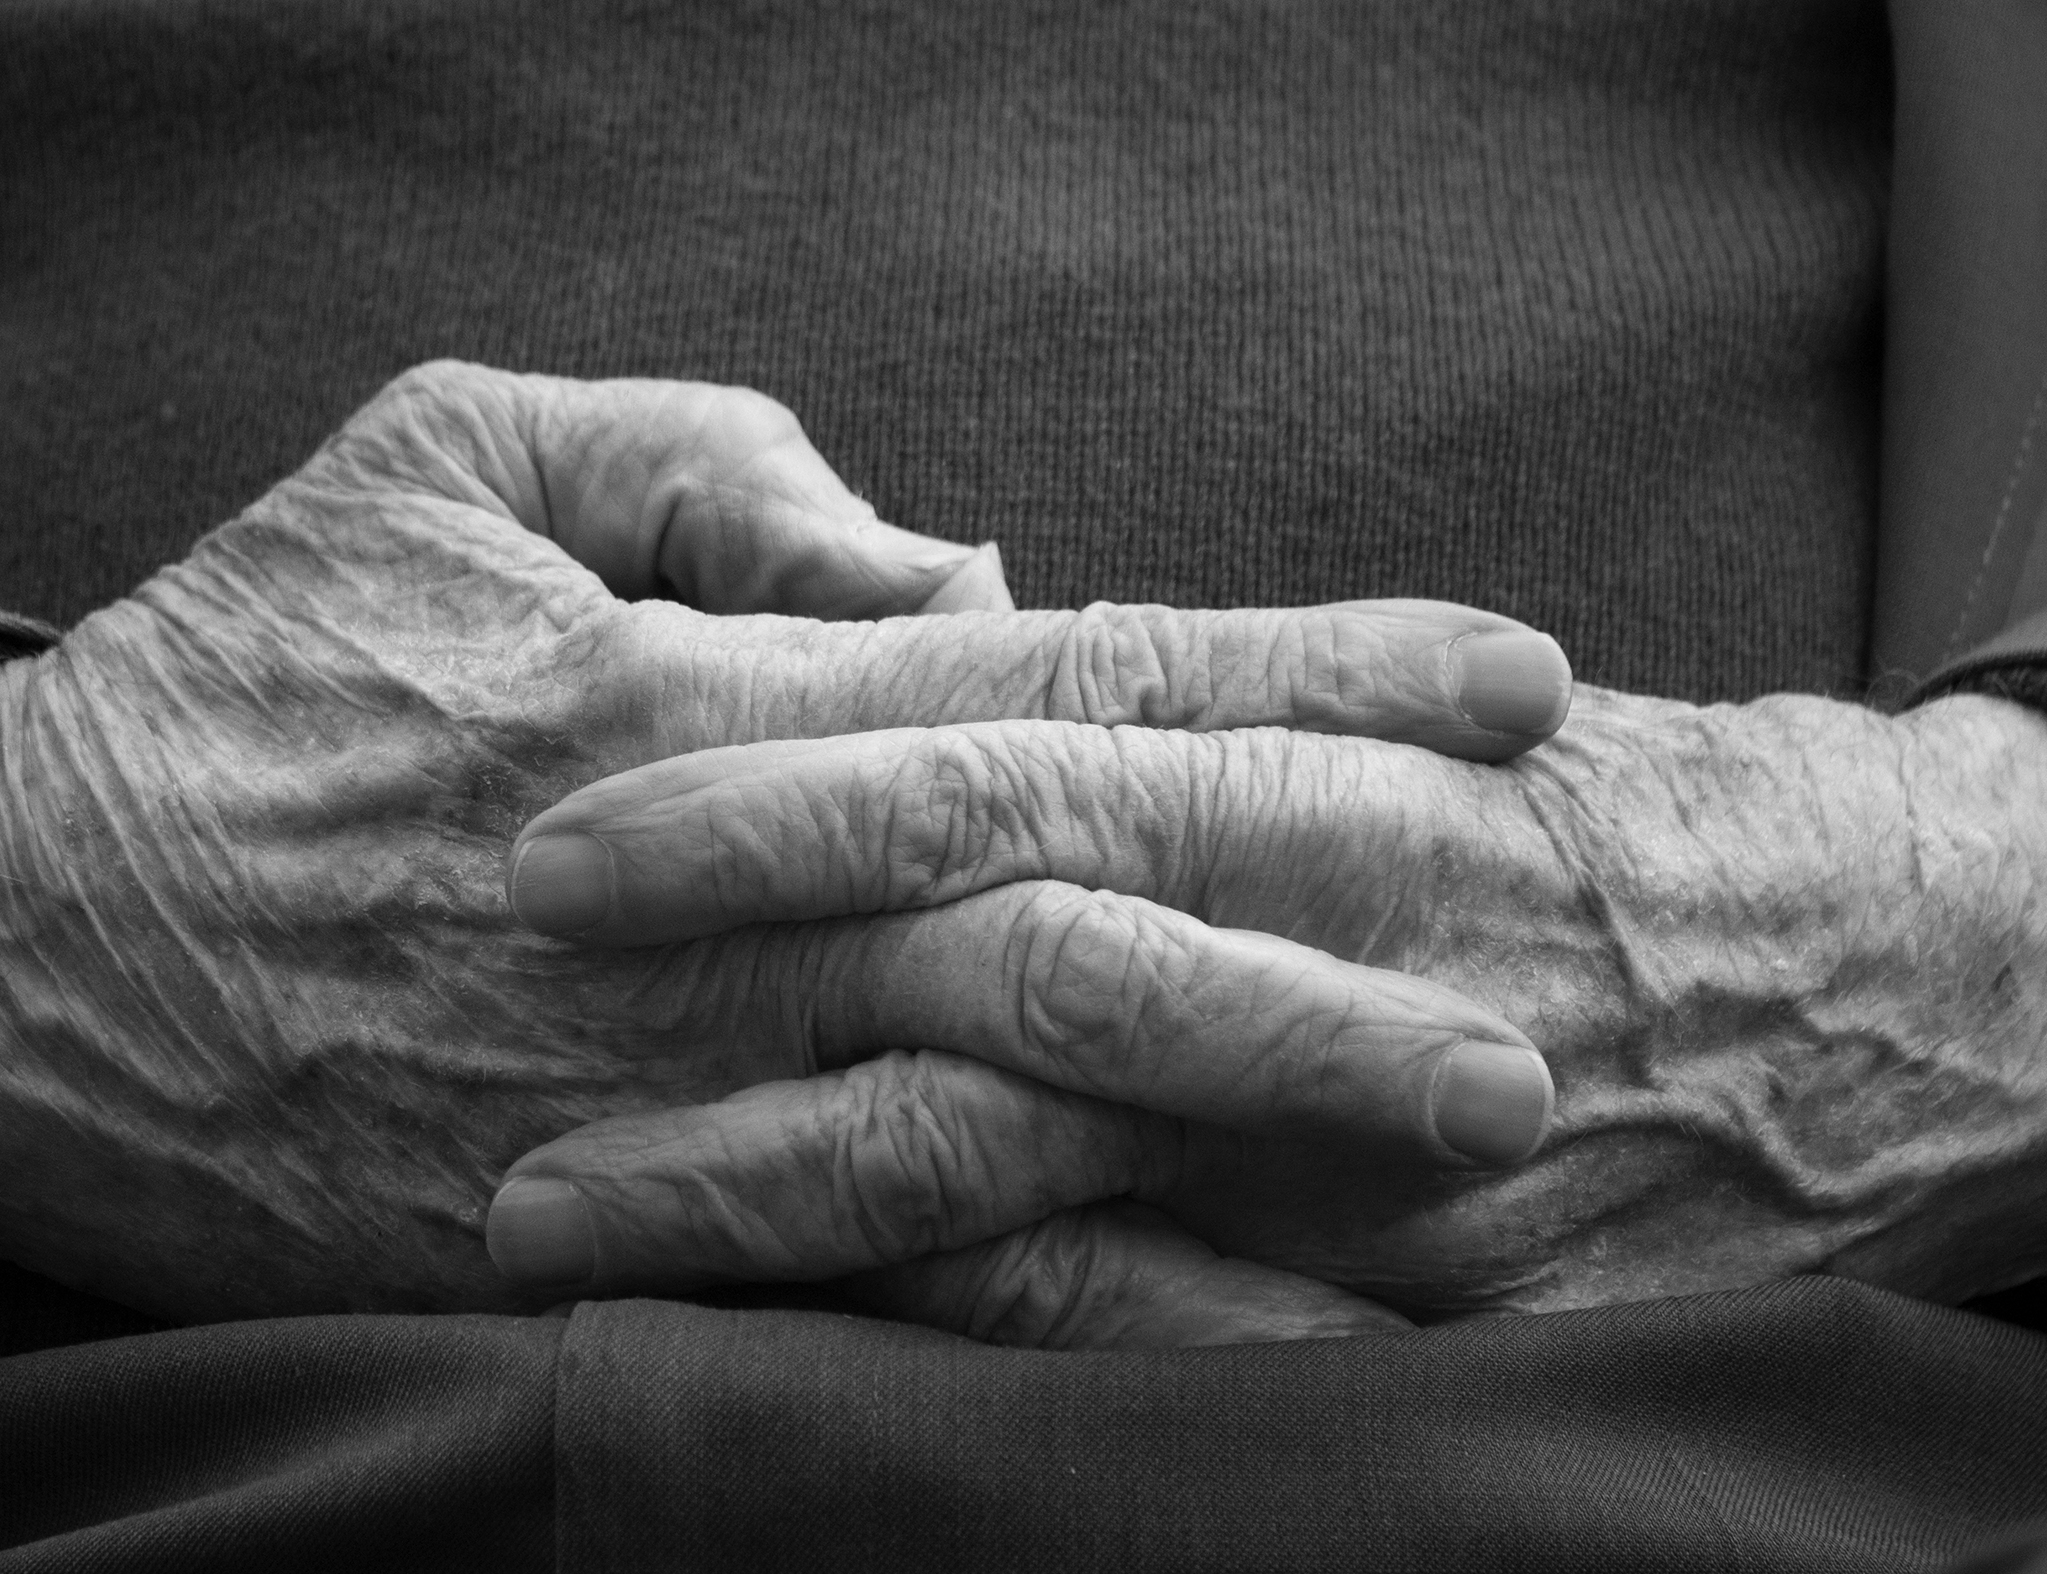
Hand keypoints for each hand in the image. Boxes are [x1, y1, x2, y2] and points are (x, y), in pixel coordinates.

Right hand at [0, 362, 1571, 1322]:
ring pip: (1006, 1121)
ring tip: (1455, 1190)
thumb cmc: (245, 664)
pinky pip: (877, 1281)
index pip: (1070, 669)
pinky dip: (1058, 1314)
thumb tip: (962, 568)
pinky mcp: (625, 1230)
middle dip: (1326, 938)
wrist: (15, 937)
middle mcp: (730, 899)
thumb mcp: (451, 452)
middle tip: (1539, 981)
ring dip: (1238, 1156)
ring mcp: (682, 1085)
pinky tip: (1210, 1359)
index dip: (1300, 673)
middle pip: (1079, 911)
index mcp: (711, 687)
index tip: (1501, 681)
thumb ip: (720, 471)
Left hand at [490, 686, 2046, 1332]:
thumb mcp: (1376, 695)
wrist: (1841, 980)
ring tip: (541, 1213)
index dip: (764, 774)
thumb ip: (1151, 679)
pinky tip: (769, 1379)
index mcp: (1264, 766)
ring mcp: (1298, 1144)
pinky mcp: (1355, 1317)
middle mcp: (1264, 936)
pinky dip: (948, 1357)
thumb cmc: (1569, 824)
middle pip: (950, 932)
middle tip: (503, 968)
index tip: (567, 809)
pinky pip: (1117, 1350)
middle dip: (720, 958)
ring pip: (990, 1164)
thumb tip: (943, 607)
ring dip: (755, 1188)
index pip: (977, 739)